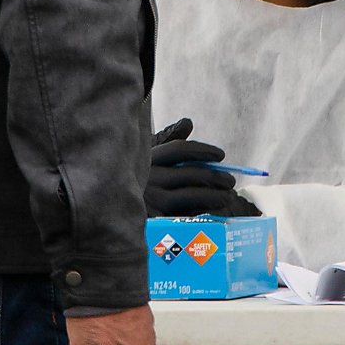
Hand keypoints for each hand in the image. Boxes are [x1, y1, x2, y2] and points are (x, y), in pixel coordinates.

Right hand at [146, 117, 261, 218]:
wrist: (114, 214)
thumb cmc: (139, 183)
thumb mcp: (147, 159)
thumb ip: (167, 140)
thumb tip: (187, 123)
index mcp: (147, 159)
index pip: (179, 149)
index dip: (203, 150)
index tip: (221, 155)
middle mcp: (148, 178)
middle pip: (191, 173)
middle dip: (216, 176)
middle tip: (230, 180)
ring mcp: (152, 201)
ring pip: (192, 195)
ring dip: (215, 195)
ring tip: (227, 196)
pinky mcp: (156, 221)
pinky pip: (187, 214)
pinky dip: (203, 211)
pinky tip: (212, 210)